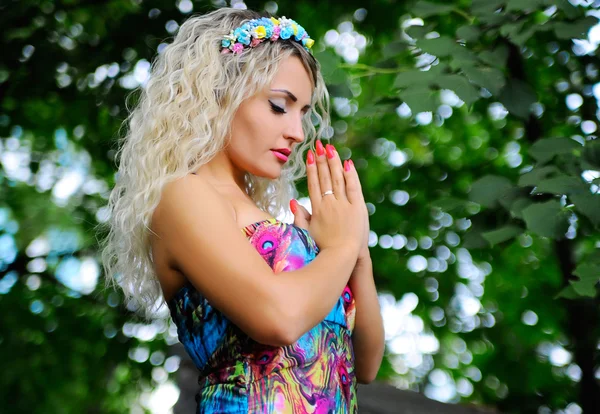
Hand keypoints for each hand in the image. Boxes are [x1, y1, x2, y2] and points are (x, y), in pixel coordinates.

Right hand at [290, 140, 367, 257]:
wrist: (343, 257)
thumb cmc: (324, 248)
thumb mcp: (307, 233)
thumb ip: (300, 216)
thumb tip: (292, 201)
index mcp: (317, 209)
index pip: (313, 184)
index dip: (311, 168)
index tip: (309, 155)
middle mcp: (330, 204)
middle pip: (324, 177)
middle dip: (321, 159)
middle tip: (319, 145)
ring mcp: (344, 205)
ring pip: (338, 178)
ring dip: (334, 162)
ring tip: (330, 149)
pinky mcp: (358, 208)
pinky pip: (354, 187)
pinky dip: (351, 174)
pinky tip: (347, 163)